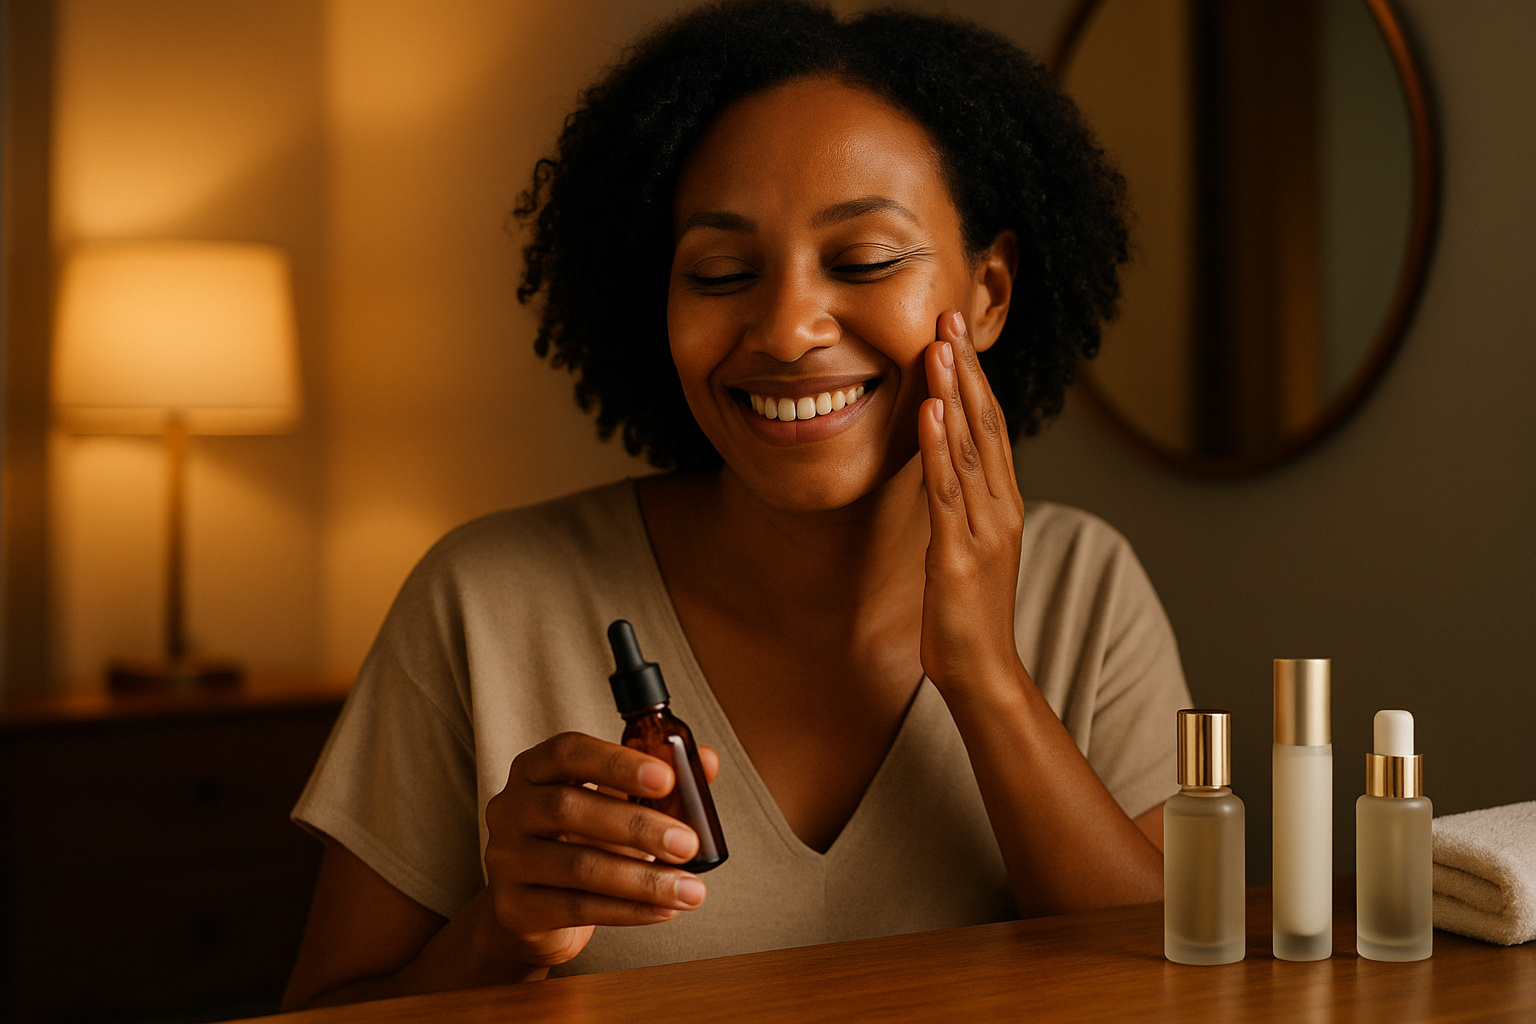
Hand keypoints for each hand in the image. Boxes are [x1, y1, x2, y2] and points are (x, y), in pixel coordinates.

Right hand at [482, 731, 720, 970]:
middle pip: (569, 809)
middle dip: (638, 826)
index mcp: (534, 769)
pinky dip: (628, 911)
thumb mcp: (614, 804)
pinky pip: (576, 908)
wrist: (532, 911)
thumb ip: (657, 782)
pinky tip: (664, 910)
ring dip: (643, 880)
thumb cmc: (580, 842)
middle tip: (689, 844)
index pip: (568, 752)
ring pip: (578, 867)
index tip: (667, 778)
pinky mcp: (513, 907)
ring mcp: (506, 859)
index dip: (617, 763)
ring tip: (690, 889)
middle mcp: (510, 808)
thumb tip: (708, 762)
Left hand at [916, 310, 1026, 695]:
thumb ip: (963, 507)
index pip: (992, 428)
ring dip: (955, 393)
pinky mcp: (957, 555)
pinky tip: (932, 409)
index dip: (976, 378)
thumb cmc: (969, 614)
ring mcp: (983, 530)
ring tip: (941, 347)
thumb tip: (943, 469)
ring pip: (970, 448)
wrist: (983, 673)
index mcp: (1004, 505)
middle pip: (987, 425)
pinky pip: (948, 490)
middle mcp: (1001, 509)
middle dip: (967, 369)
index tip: (956, 334)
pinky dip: (940, 446)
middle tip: (950, 317)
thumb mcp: (968, 548)